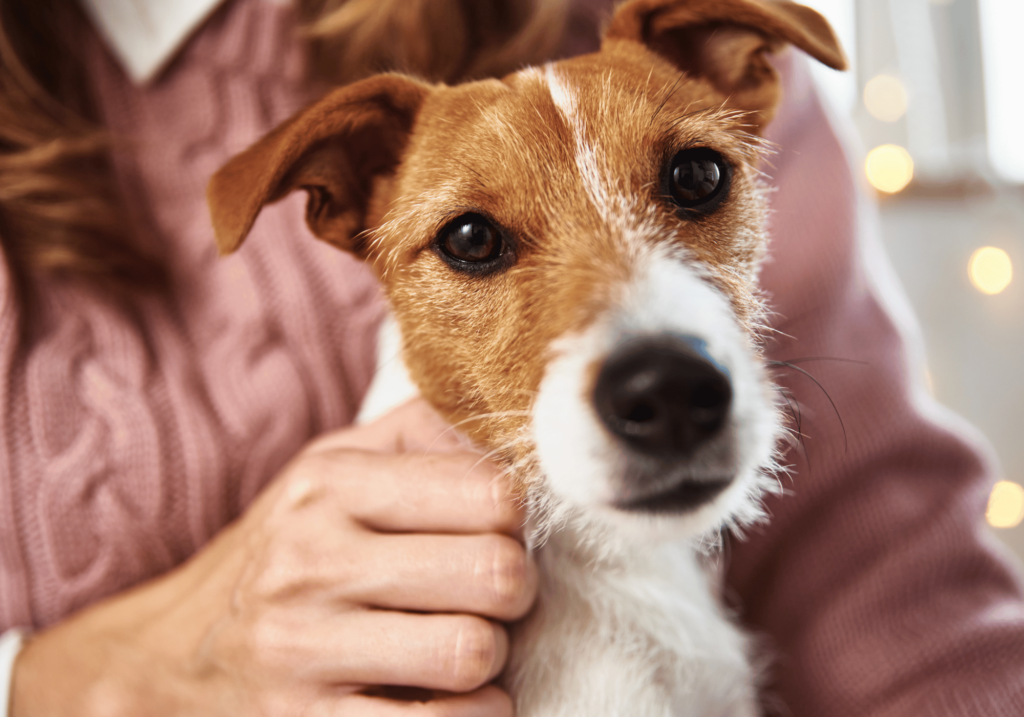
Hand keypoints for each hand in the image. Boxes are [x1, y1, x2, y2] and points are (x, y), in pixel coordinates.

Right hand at [11, 399, 536, 715]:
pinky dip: (473, 714)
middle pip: (495, 573)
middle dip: (516, 588)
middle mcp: (311, 560)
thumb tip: (517, 431)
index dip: (517, 515)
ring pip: (471, 652)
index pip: (489, 490)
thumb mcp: (335, 465)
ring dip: (491, 655)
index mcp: (331, 482)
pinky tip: (452, 695)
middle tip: (496, 591)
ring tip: (466, 642)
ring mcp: (303, 649)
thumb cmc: (289, 547)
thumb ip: (424, 431)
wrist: (173, 655)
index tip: (497, 529)